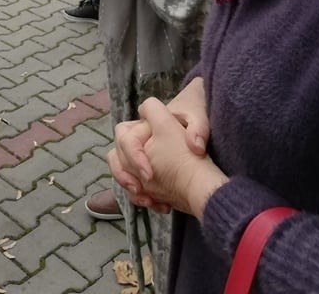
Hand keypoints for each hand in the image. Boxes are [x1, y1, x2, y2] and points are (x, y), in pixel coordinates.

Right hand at [108, 81, 208, 212]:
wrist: (200, 117)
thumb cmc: (196, 112)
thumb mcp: (200, 118)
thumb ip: (199, 129)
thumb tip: (195, 146)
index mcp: (147, 124)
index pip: (126, 133)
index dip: (133, 154)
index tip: (149, 174)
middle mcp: (140, 137)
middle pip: (118, 151)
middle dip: (124, 172)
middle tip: (140, 188)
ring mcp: (142, 152)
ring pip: (121, 168)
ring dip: (129, 185)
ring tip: (147, 201)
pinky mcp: (149, 167)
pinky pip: (135, 181)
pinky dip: (142, 195)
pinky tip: (162, 206)